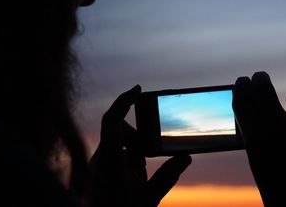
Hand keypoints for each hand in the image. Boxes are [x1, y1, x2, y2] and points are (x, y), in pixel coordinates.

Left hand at [86, 85, 190, 206]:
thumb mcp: (149, 198)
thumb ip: (168, 176)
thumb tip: (186, 157)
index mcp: (110, 161)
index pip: (112, 121)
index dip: (123, 101)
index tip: (138, 88)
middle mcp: (101, 158)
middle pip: (120, 132)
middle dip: (138, 139)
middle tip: (149, 158)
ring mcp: (99, 163)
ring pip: (120, 144)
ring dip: (135, 154)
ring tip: (141, 178)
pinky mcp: (101, 169)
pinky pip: (117, 154)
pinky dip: (130, 160)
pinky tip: (136, 179)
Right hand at [233, 72, 285, 206]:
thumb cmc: (276, 188)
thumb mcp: (258, 159)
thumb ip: (257, 133)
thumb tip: (256, 110)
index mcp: (255, 135)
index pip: (242, 98)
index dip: (241, 86)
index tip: (242, 81)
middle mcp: (277, 126)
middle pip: (264, 87)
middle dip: (261, 80)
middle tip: (260, 77)